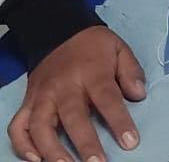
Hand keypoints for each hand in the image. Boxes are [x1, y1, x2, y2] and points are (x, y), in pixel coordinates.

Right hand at [9, 26, 144, 161]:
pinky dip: (22, 145)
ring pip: (40, 126)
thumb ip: (131, 71)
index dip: (119, 121)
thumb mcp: (119, 49)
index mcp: (91, 72)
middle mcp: (64, 86)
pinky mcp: (28, 102)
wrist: (60, 32)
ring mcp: (42, 96)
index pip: (107, 99)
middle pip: (73, 117)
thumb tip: (139, 95)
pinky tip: (35, 160)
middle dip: (85, 143)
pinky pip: (18, 126)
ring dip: (51, 150)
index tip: (130, 142)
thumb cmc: (94, 46)